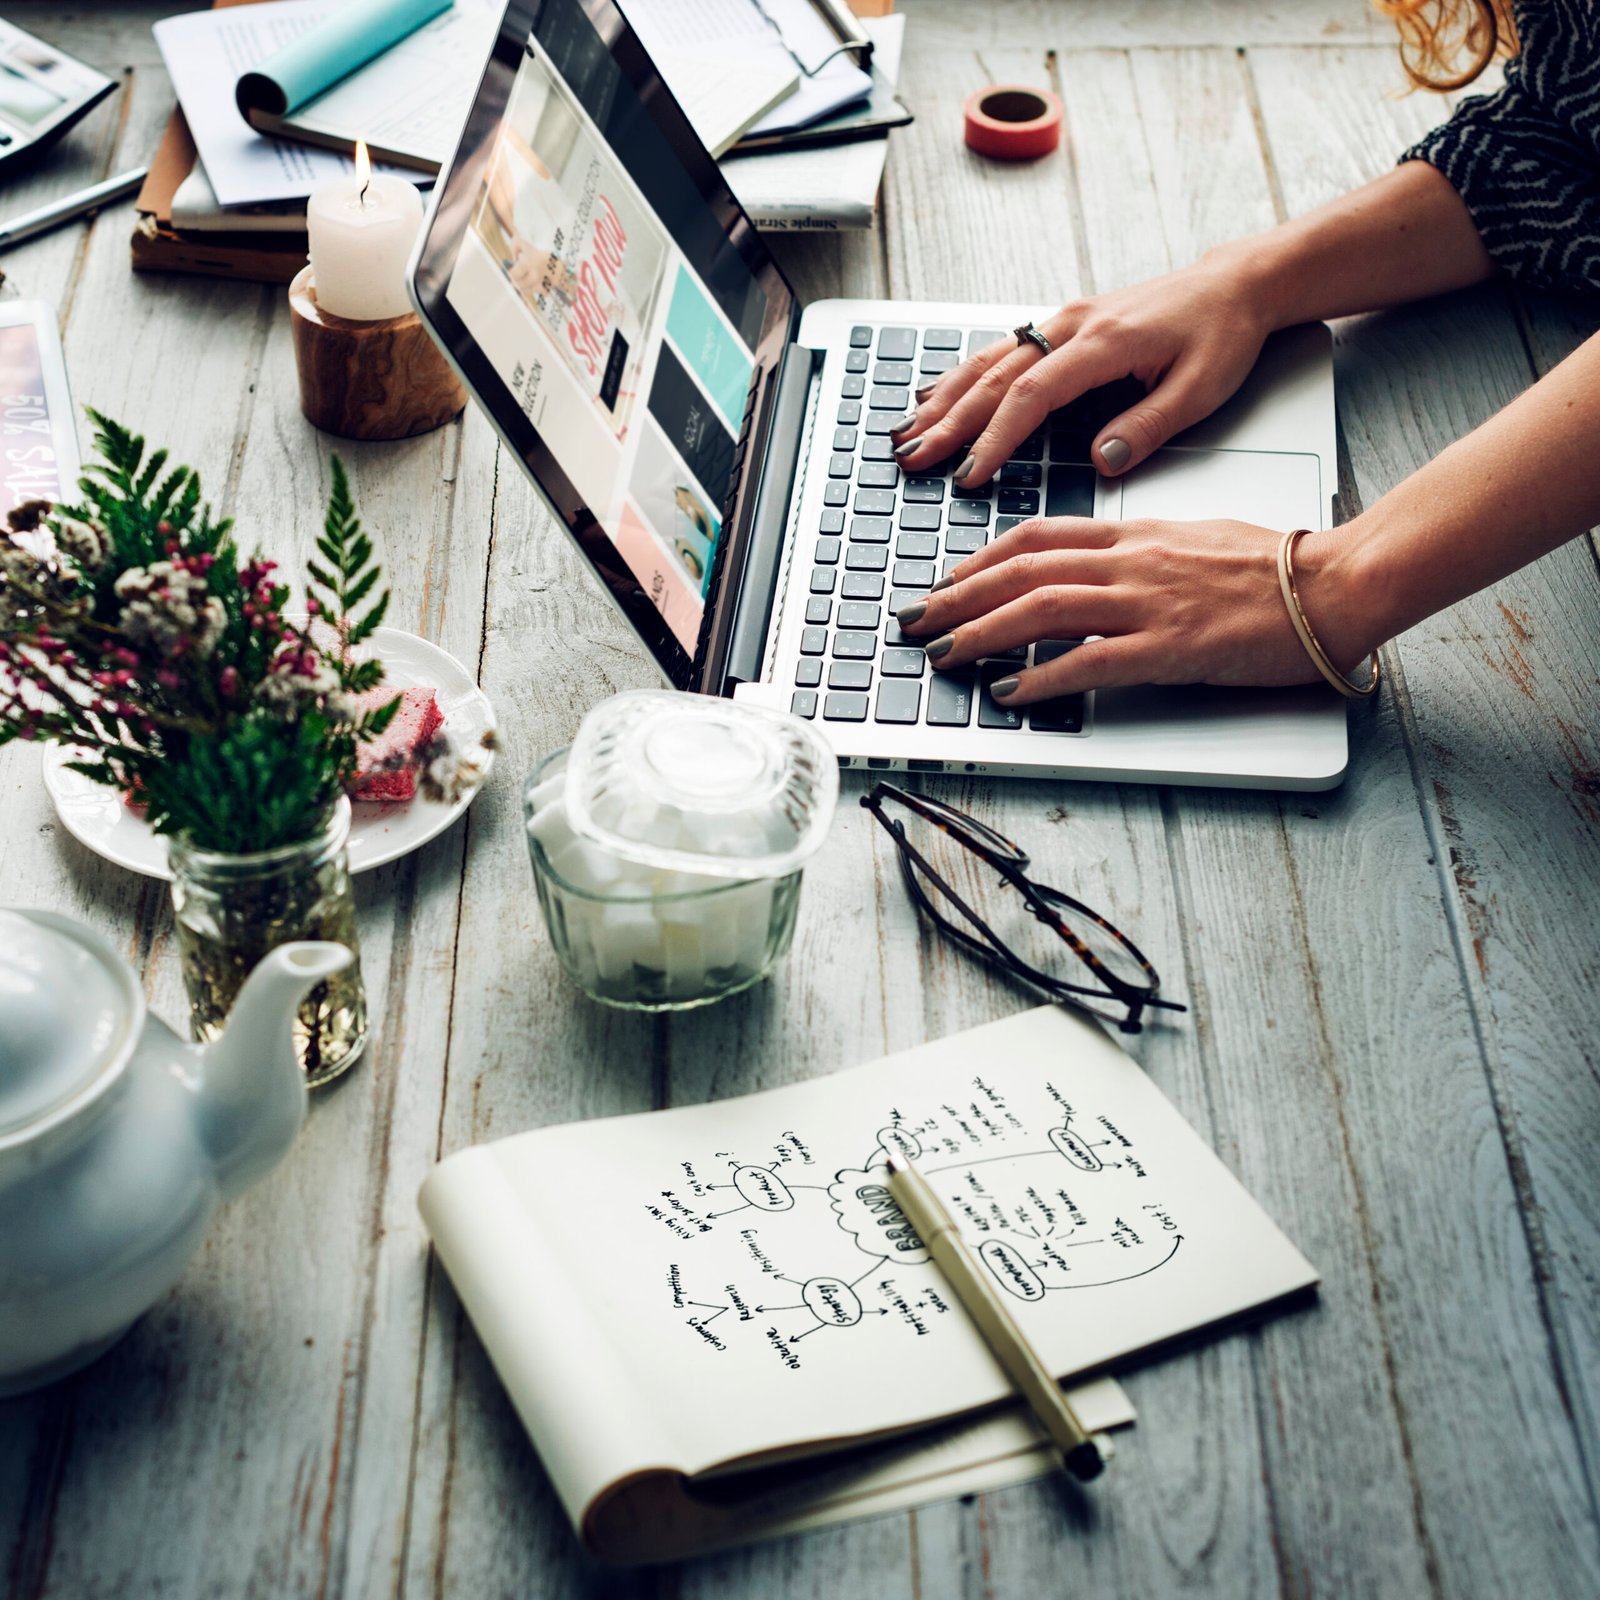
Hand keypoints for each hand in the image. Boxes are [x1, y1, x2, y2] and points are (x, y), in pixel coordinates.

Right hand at [888, 260, 1272, 484]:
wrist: (1235, 284)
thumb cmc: (1221, 334)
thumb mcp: (1200, 389)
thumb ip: (1147, 427)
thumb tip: (1099, 461)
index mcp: (1103, 343)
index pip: (1032, 396)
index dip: (995, 439)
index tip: (969, 475)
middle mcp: (1073, 325)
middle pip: (995, 378)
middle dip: (949, 422)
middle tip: (913, 458)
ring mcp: (1063, 321)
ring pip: (988, 360)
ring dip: (944, 398)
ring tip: (908, 432)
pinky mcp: (1063, 325)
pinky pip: (1001, 350)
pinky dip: (962, 375)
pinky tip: (936, 395)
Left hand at [895, 517, 1372, 702]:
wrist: (1333, 584)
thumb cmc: (1271, 567)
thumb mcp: (1191, 540)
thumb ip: (1138, 552)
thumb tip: (1099, 568)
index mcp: (1134, 535)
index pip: (1036, 536)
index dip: (980, 559)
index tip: (947, 581)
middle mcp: (1130, 562)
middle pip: (1022, 571)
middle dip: (958, 598)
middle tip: (916, 621)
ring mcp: (1147, 604)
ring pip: (1041, 609)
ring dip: (981, 634)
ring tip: (943, 655)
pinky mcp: (1169, 648)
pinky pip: (1089, 661)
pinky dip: (1041, 676)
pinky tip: (1009, 692)